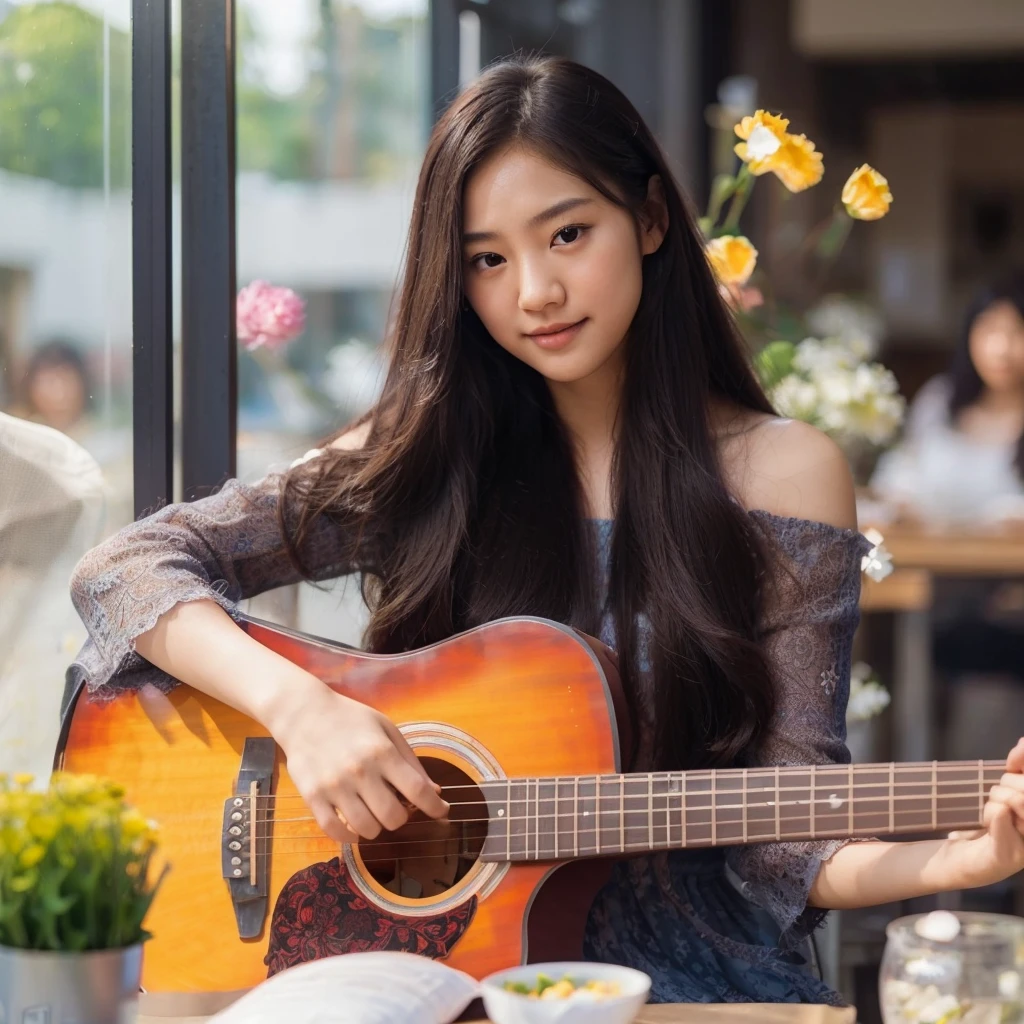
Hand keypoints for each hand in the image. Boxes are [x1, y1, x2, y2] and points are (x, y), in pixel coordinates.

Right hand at [265, 677, 449, 843]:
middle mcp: (360, 771)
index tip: (441, 811)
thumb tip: (434, 792)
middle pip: (393, 817)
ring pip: (366, 829)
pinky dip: (348, 837)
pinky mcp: (312, 796)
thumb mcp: (387, 729)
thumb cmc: (351, 719)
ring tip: (373, 814)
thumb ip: (410, 761)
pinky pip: (334, 831)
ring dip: (376, 828)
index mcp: (382, 752)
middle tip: (396, 807)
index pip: (417, 790)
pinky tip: (353, 829)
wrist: (304, 713)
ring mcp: (334, 786)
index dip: (434, 806)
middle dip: (401, 817)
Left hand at [944, 738, 1023, 888]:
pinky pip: (1001, 814)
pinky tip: (987, 826)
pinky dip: (990, 814)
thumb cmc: (988, 823)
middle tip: (997, 802)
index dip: (1023, 762)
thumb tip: (1022, 744)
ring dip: (993, 801)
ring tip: (991, 817)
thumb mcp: (1003, 792)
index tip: (1013, 759)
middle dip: (1004, 786)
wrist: (960, 856)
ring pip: (1014, 799)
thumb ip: (1018, 769)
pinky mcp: (1010, 857)